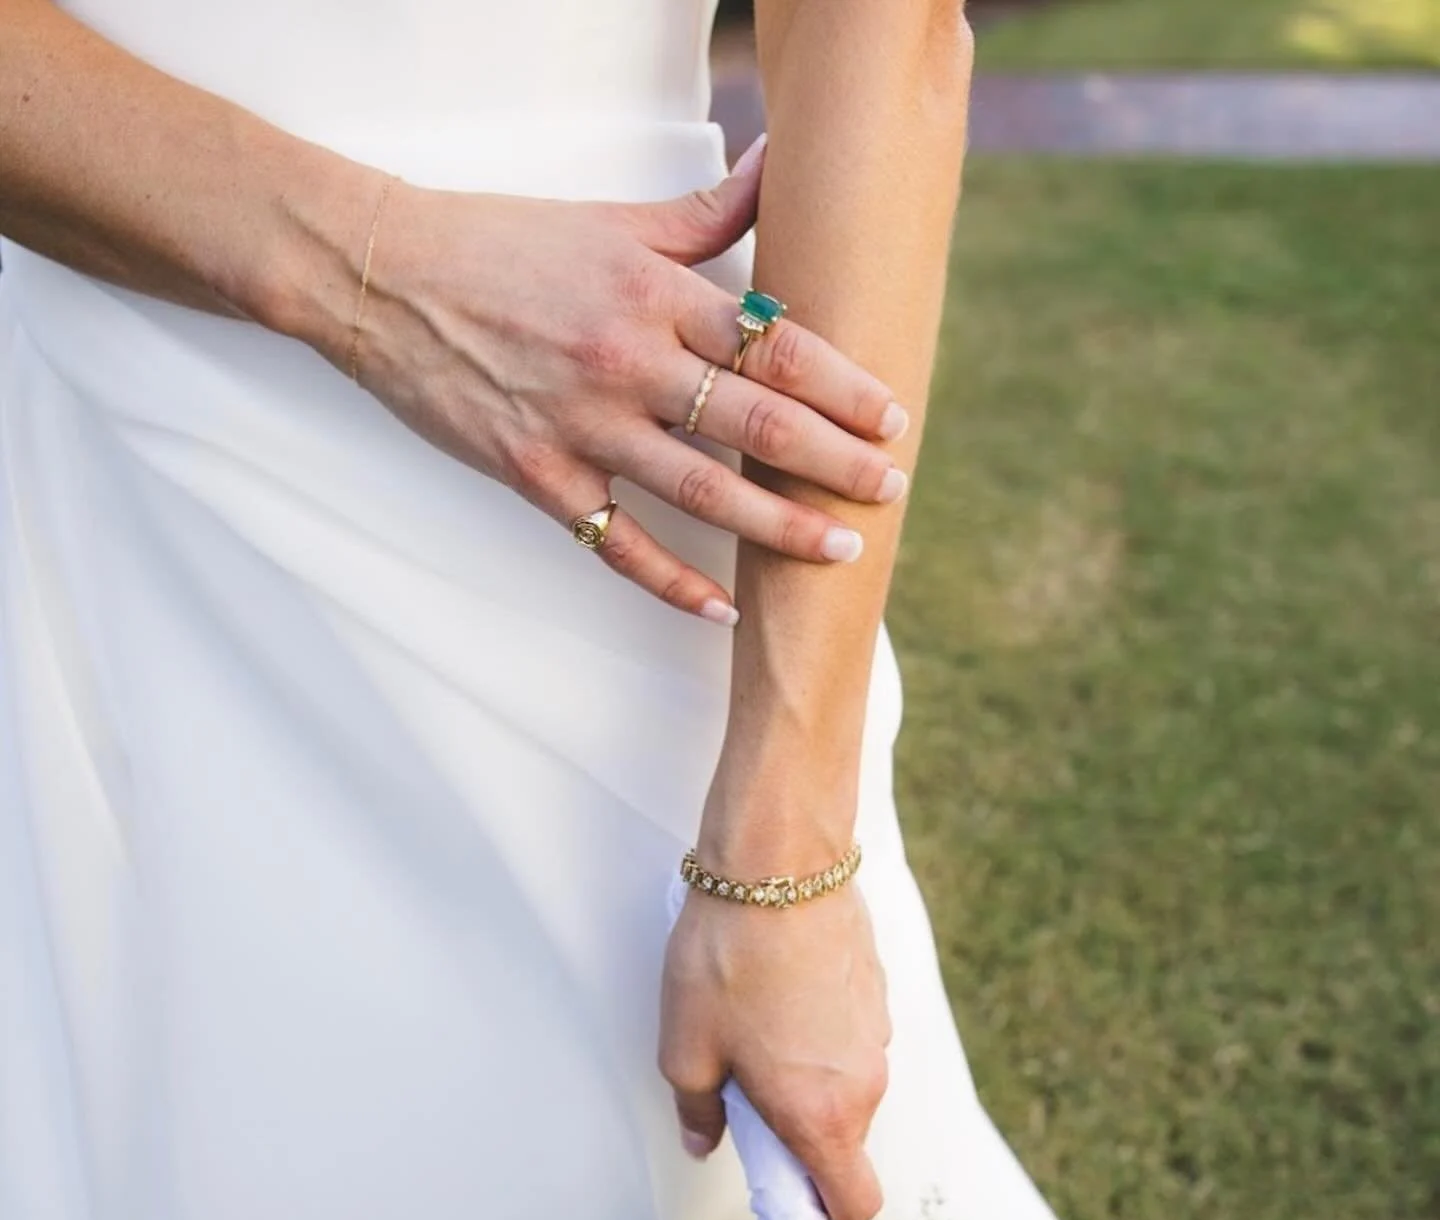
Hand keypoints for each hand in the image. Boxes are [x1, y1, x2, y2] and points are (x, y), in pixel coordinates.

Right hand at [340, 140, 909, 622]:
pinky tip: (722, 607)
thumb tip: (778, 162)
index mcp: (652, 292)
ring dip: (778, 528)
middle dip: (833, 461)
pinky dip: (672, 583)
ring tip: (838, 551)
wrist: (384, 278)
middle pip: (754, 422)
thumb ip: (705, 214)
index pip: (771, 345)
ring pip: (702, 491)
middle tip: (890, 489)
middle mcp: (626, 361)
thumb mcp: (611, 221)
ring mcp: (582, 426)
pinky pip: (618, 544)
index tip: (891, 416)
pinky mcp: (539, 477)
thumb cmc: (502, 244)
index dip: (842, 385)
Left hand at [658, 883, 890, 1219]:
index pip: (855, 1204)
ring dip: (807, 1080)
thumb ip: (697, 1110)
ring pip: (846, 1087)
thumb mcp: (685, 1048)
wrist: (778, 865)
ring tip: (754, 1030)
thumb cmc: (728, 959)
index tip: (781, 1195)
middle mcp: (864, 1084)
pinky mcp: (878, 993)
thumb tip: (703, 1141)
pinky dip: (820, 1036)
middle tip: (742, 1095)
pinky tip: (778, 993)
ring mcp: (878, 1035)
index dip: (819, 1215)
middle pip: (843, 1143)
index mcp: (821, 1115)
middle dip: (797, 1135)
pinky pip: (851, 1039)